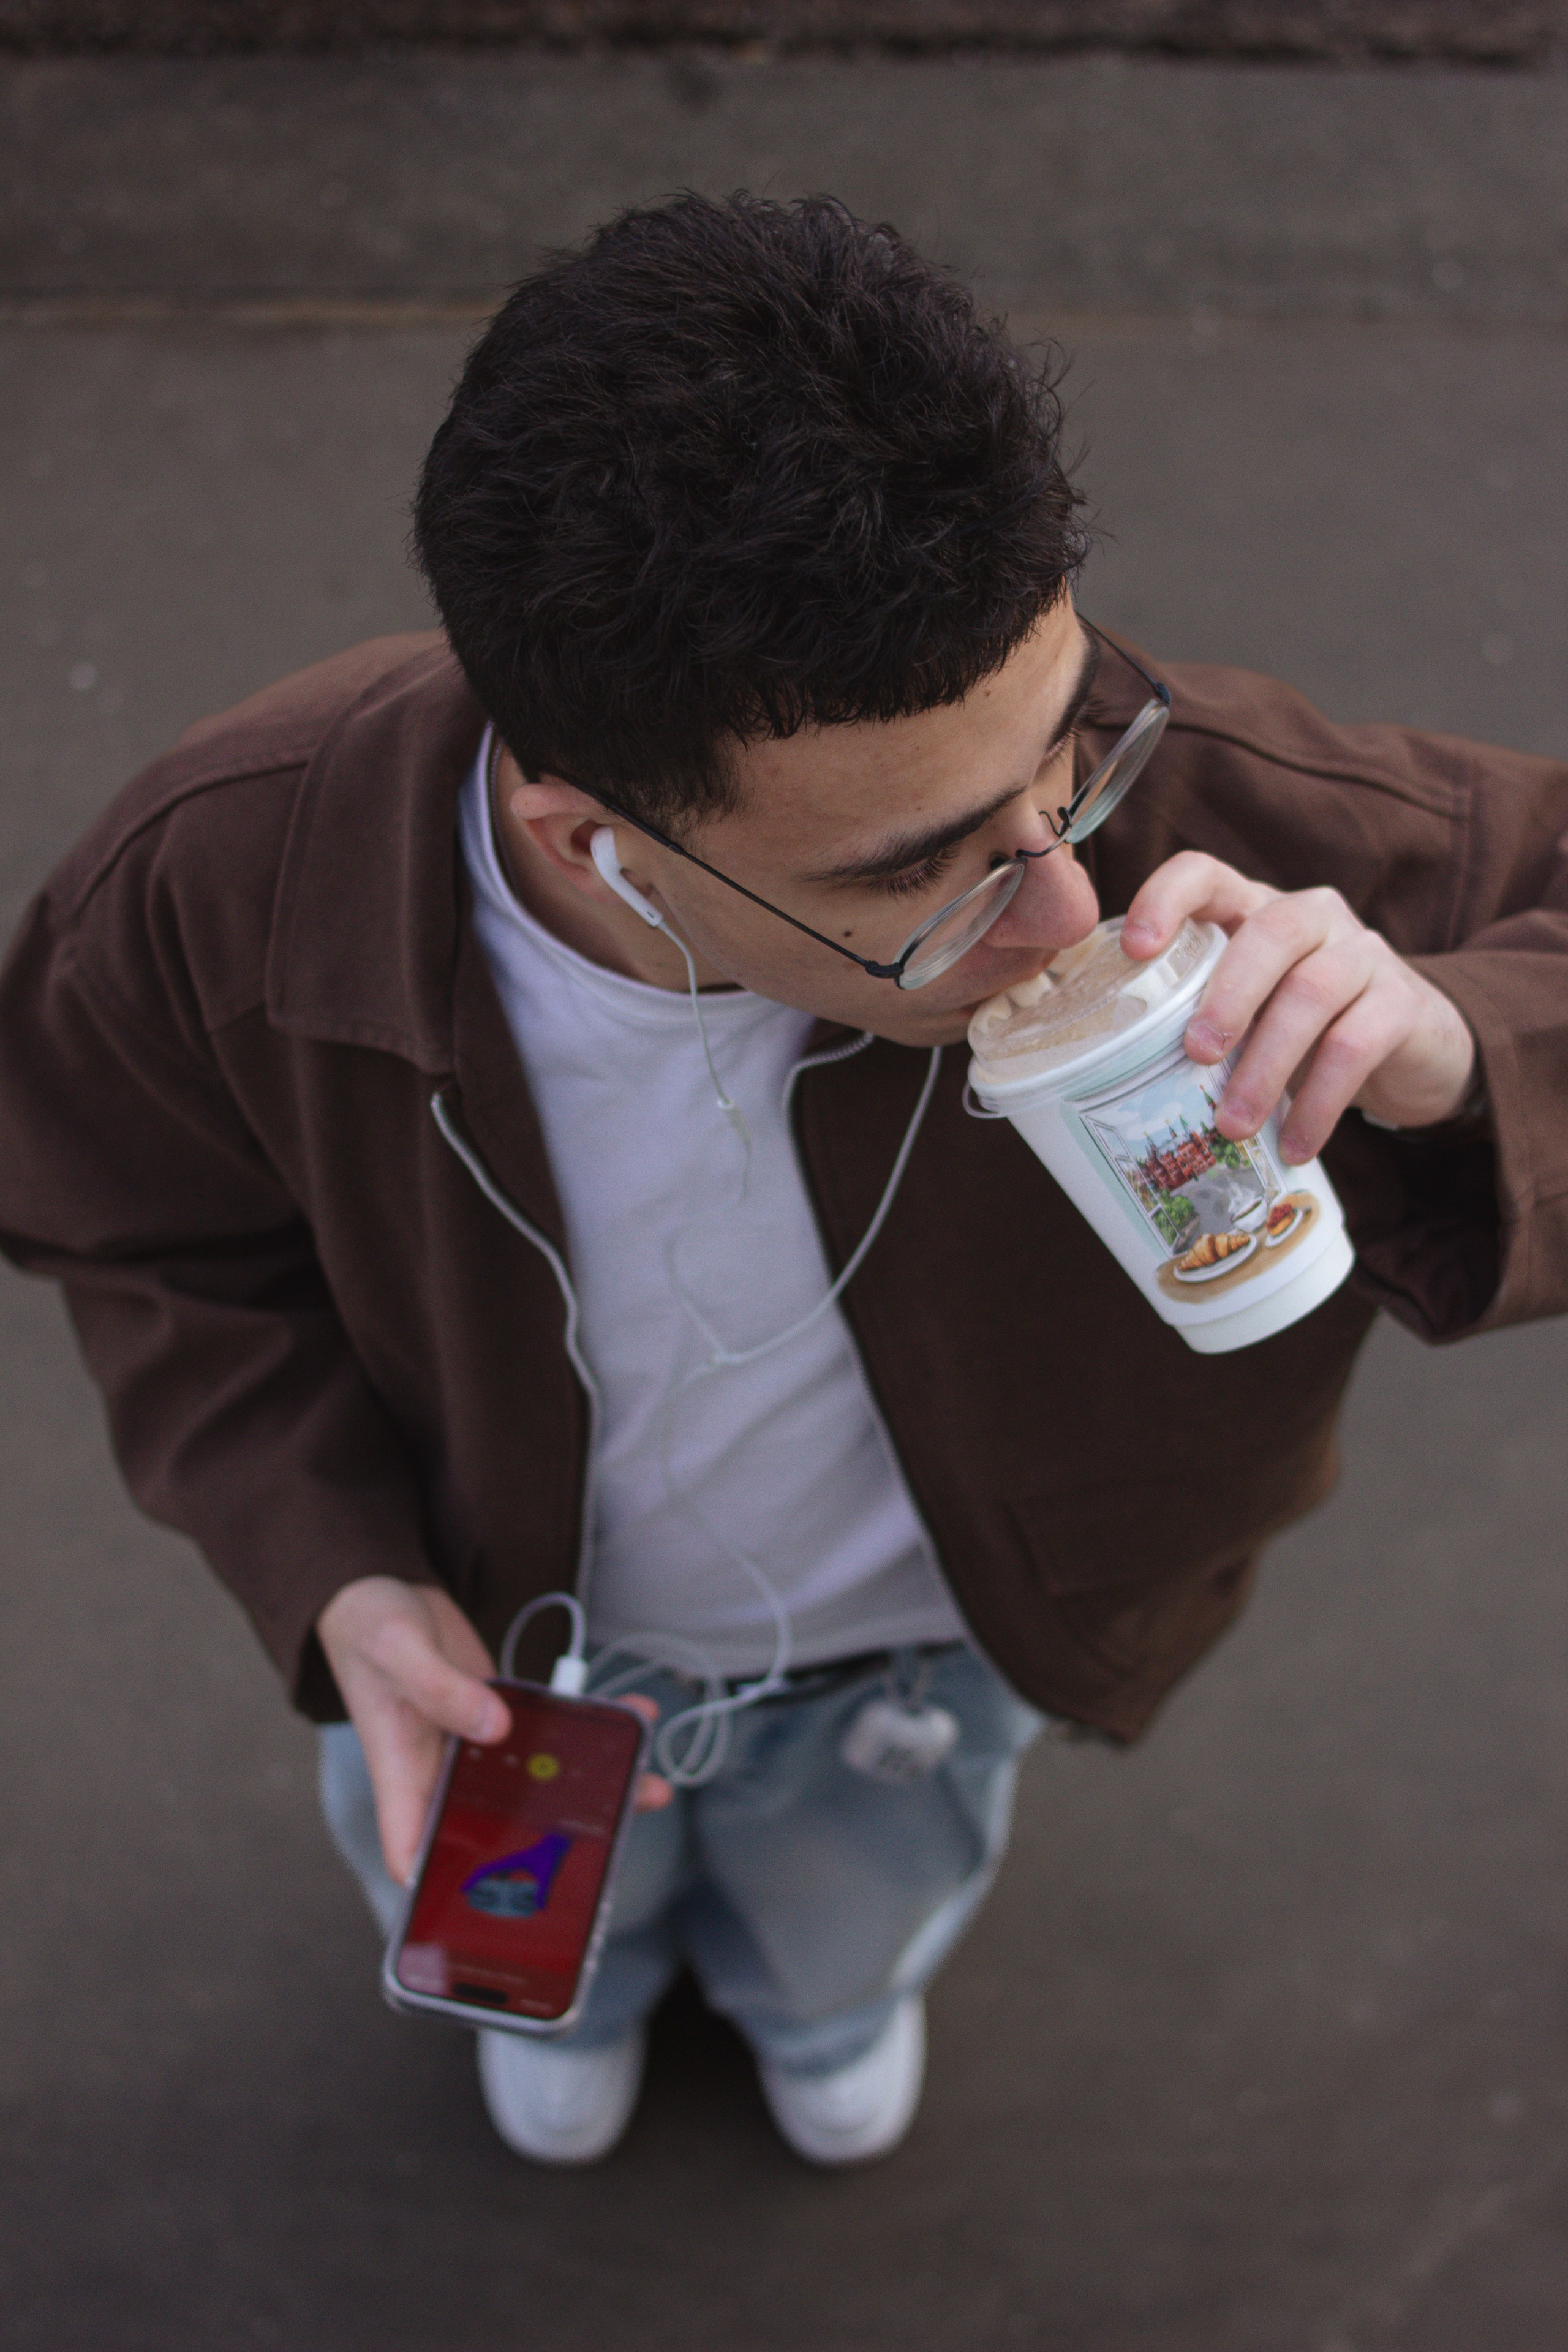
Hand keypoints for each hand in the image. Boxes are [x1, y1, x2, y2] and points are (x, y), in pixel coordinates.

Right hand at [316, 1576, 670, 1886]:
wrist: (379, 1588)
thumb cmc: (369, 1626)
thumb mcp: (397, 1648)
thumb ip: (441, 1688)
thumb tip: (495, 1726)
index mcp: (402, 1772)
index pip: (413, 1851)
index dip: (442, 1891)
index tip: (491, 1907)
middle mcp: (440, 1771)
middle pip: (494, 1828)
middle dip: (552, 1841)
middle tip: (614, 1841)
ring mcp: (473, 1746)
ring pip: (534, 1785)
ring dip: (591, 1787)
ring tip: (649, 1783)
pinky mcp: (499, 1716)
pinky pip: (548, 1734)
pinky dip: (588, 1729)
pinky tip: (631, 1716)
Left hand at [1120, 855, 1478, 1162]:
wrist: (1410, 1052)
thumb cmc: (1301, 1030)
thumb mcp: (1249, 1012)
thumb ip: (1197, 1018)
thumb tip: (1116, 1075)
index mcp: (1255, 909)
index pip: (1206, 875)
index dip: (1167, 899)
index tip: (1136, 951)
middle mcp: (1314, 917)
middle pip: (1270, 932)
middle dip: (1228, 994)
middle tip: (1195, 1054)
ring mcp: (1364, 953)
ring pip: (1312, 993)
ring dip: (1267, 1065)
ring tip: (1233, 1126)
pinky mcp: (1403, 1003)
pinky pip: (1356, 1047)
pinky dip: (1319, 1103)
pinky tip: (1293, 1144)